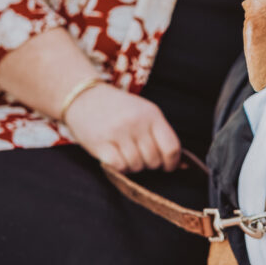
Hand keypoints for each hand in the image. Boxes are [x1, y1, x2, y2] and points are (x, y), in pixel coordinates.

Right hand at [63, 83, 181, 172]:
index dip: (172, 162)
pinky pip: (119, 167)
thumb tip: (181, 165)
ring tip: (125, 153)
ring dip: (133, 166)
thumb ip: (161, 134)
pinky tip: (115, 158)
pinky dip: (119, 168)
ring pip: (136, 166)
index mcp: (152, 114)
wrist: (84, 96)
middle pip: (154, 160)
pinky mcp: (100, 143)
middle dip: (149, 164)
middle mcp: (136, 123)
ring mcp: (118, 133)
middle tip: (140, 155)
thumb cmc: (118, 107)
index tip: (168, 166)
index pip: (171, 147)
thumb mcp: (144, 112)